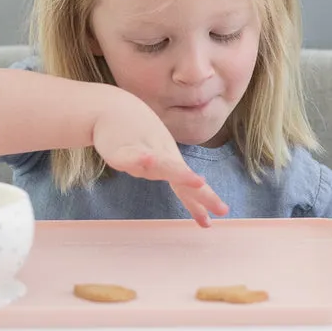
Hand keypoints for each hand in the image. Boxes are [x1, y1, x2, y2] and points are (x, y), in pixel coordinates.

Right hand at [92, 91, 228, 226]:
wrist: (109, 108)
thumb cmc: (134, 130)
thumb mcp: (156, 152)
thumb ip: (170, 169)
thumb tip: (195, 184)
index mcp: (168, 161)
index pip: (186, 187)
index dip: (200, 203)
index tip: (211, 223)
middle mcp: (160, 157)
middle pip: (182, 177)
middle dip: (203, 194)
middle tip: (222, 208)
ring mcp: (142, 152)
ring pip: (161, 167)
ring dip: (180, 174)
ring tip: (198, 182)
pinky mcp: (120, 150)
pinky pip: (131, 156)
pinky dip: (140, 158)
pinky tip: (148, 159)